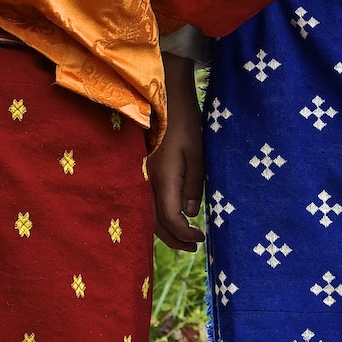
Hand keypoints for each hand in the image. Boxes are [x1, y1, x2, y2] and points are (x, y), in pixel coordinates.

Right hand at [149, 55, 204, 251]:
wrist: (162, 94)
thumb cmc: (184, 121)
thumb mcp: (197, 154)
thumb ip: (194, 185)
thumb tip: (191, 213)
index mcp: (162, 178)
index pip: (170, 219)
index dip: (185, 234)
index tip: (201, 239)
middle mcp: (146, 181)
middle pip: (155, 223)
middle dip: (174, 239)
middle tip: (193, 247)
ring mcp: (140, 176)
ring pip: (148, 214)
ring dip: (164, 230)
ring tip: (183, 237)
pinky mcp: (141, 170)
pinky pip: (146, 201)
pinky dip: (157, 215)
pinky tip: (170, 215)